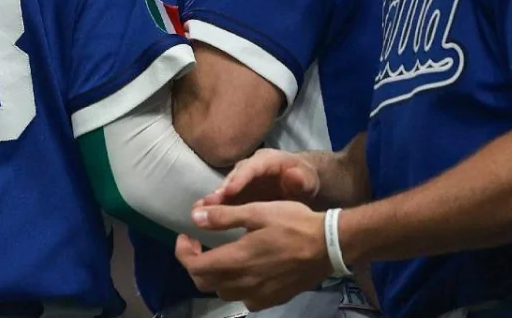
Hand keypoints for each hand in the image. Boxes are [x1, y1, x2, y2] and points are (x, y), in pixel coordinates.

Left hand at [176, 201, 330, 310]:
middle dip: (195, 264)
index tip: (186, 236)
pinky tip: (244, 270)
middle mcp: (243, 283)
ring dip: (214, 275)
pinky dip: (235, 286)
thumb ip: (223, 217)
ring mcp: (258, 295)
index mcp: (236, 260)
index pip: (194, 266)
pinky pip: (243, 298)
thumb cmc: (293, 223)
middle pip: (204, 282)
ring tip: (220, 255)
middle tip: (199, 244)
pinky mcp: (272, 300)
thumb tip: (194, 218)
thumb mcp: (256, 212)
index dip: (182, 252)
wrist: (329, 246)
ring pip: (222, 292)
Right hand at [200, 148, 319, 207]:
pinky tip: (204, 220)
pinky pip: (227, 201)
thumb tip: (294, 176)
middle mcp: (250, 167)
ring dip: (213, 201)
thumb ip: (301, 180)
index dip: (239, 178)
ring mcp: (243, 180)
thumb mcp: (307, 180)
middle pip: (233, 177)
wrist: (302, 184)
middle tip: (206, 204)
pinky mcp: (240, 194)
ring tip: (197, 211)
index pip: (251, 167)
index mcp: (267, 160)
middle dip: (220, 190)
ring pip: (226, 189)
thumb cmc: (304, 180)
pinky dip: (217, 210)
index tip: (229, 191)